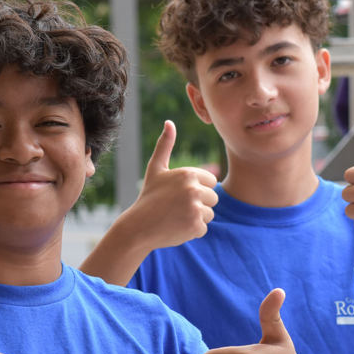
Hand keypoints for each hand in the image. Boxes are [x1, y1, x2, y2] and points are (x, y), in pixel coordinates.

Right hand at [124, 120, 218, 249]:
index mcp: (189, 174)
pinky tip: (176, 227)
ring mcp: (195, 208)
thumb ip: (165, 145)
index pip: (212, 182)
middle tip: (178, 207)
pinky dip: (192, 231)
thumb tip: (169, 122)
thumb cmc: (149, 196)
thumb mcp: (156, 169)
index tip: (180, 194)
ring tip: (177, 217)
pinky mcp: (195, 226)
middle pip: (214, 198)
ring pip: (210, 214)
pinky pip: (204, 228)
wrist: (138, 226)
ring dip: (197, 218)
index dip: (198, 189)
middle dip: (199, 204)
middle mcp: (194, 189)